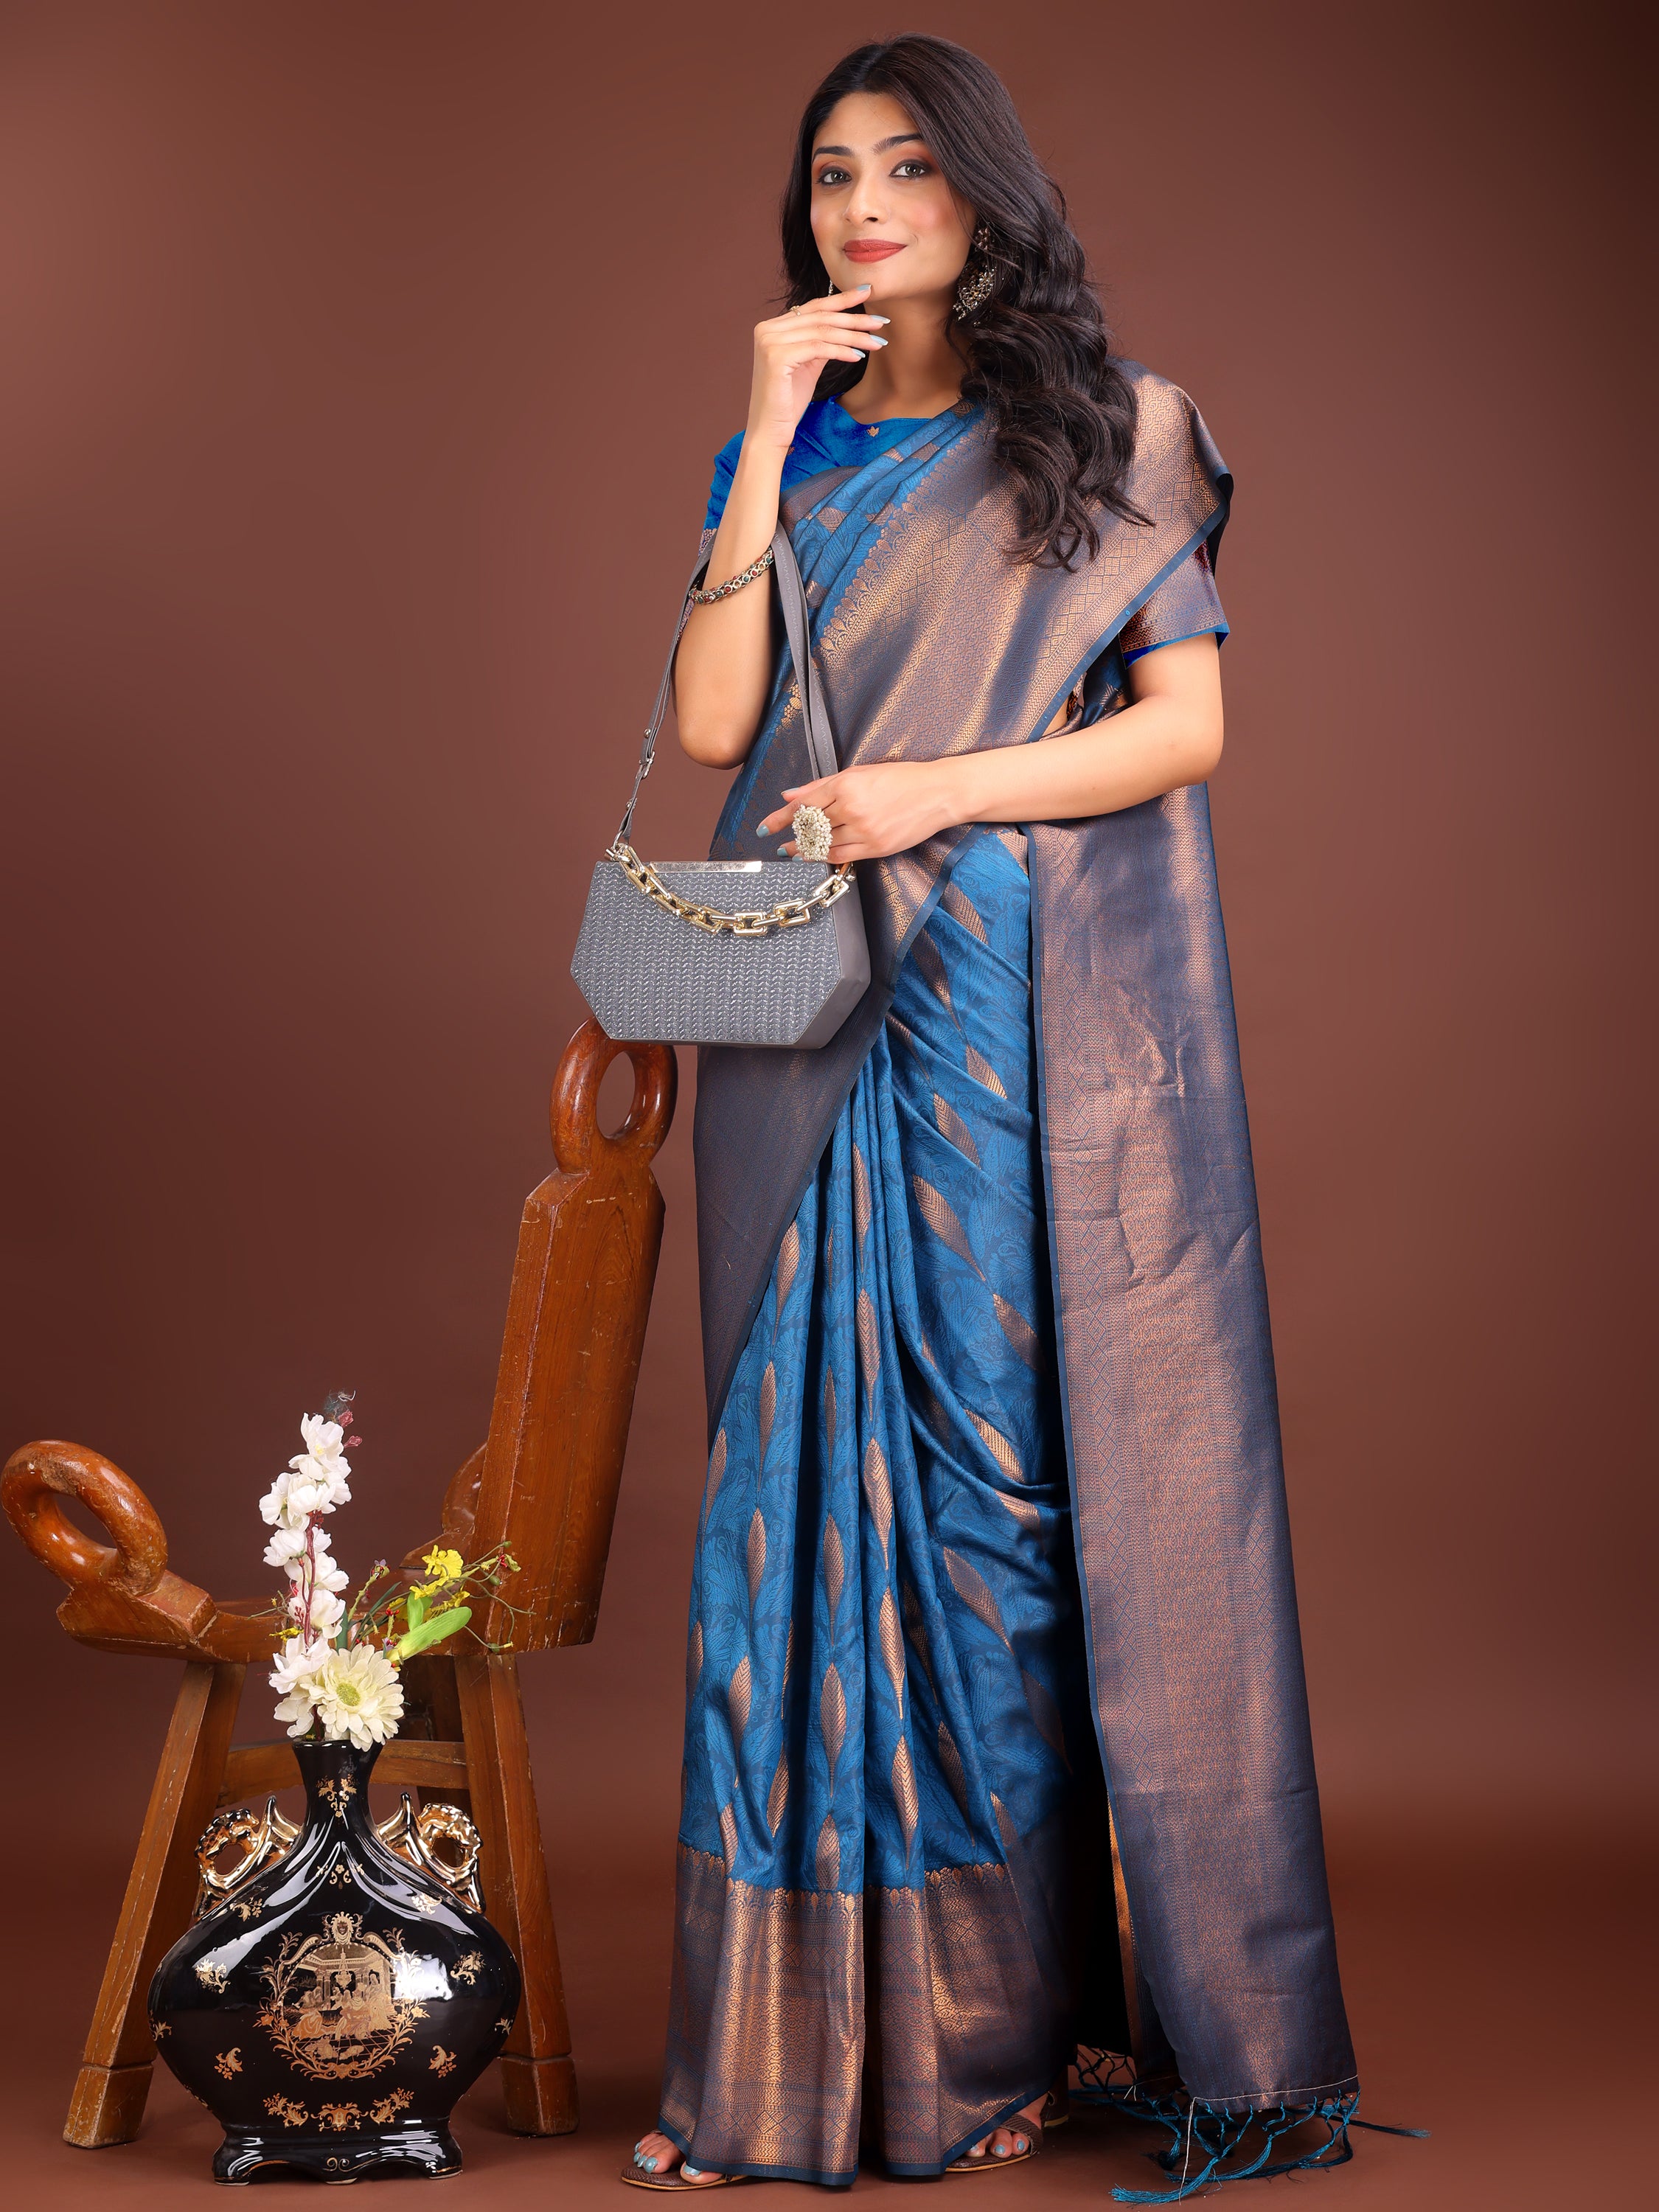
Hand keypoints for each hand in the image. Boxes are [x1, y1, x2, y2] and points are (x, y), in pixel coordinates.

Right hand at [746, 287, 888, 452]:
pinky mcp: (776, 357)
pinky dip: (841, 351)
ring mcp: (769, 341)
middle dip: (854, 319)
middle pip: (820, 318)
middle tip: (881, 321)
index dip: (842, 299)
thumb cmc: (788, 402)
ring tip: (877, 342)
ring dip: (854, 336)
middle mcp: (767, 329)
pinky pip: (818, 348)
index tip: (868, 291)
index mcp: (772, 327)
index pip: (813, 307)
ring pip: (822, 332)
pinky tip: (859, 356)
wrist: (769, 431)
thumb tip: (845, 327)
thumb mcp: (807, 365)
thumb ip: (819, 343)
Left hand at [760, 763, 959, 862]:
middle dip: (790, 835)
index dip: (781, 817)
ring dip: (803, 849)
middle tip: (777, 841)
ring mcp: (864, 830)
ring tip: (790, 851)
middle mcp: (852, 808)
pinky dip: (824, 856)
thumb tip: (790, 795)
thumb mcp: (859, 773)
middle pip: (810, 826)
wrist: (937, 794)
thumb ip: (822, 785)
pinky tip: (813, 856)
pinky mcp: (876, 848)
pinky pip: (840, 856)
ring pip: (823, 844)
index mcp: (846, 784)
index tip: (766, 826)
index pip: (803, 804)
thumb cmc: (901, 779)